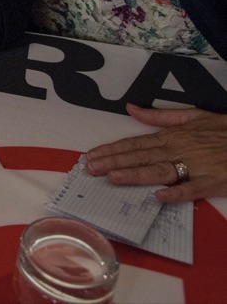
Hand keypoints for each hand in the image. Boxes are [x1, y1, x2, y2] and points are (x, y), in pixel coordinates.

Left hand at [84, 103, 226, 201]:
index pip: (135, 144)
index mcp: (172, 136)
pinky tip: (159, 196)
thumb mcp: (192, 116)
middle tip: (90, 168)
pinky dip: (177, 192)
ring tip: (113, 177)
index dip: (112, 150)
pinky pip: (193, 188)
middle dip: (114, 162)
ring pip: (160, 171)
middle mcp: (179, 150)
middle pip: (141, 157)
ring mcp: (196, 166)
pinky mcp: (213, 181)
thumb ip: (160, 116)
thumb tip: (131, 109)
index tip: (91, 155)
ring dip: (136, 174)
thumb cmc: (223, 130)